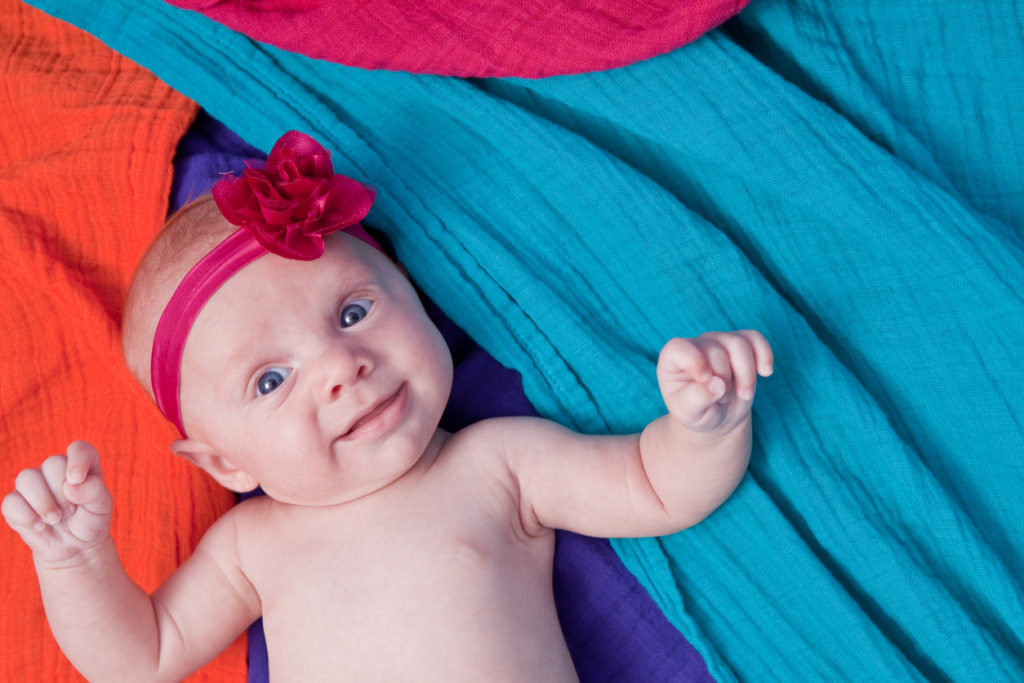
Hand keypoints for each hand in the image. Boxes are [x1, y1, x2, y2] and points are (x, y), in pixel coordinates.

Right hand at [2, 441, 112, 564]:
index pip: (79, 449)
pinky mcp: (16, 502)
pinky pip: (11, 501)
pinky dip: (27, 517)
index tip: (76, 479)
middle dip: (62, 491)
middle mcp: (56, 469)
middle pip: (51, 463)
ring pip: (26, 478)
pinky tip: (40, 526)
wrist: (74, 546)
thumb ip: (93, 491)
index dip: (77, 460)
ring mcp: (34, 484)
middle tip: (70, 510)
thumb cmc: (90, 520)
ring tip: (55, 519)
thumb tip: (72, 485)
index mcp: (82, 464)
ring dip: (43, 503)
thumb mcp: (101, 507)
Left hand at [657, 331, 772, 433]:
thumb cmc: (697, 413)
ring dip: (746, 374)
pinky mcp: (740, 345)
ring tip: (744, 394)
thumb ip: (696, 399)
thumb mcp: (689, 414)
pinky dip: (764, 355)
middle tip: (721, 400)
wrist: (717, 416)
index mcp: (672, 360)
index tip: (705, 379)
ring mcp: (718, 342)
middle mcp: (695, 346)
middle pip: (716, 351)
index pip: (678, 348)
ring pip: (738, 344)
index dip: (694, 361)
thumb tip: (717, 384)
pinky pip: (755, 338)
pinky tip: (765, 372)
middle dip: (725, 379)